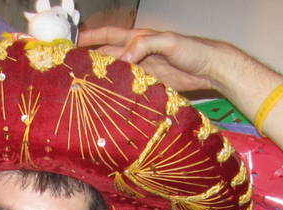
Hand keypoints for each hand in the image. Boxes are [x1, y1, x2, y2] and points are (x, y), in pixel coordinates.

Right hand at [79, 26, 241, 93]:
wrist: (211, 70)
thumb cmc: (193, 50)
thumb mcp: (167, 41)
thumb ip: (144, 45)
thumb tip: (122, 58)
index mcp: (138, 38)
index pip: (108, 36)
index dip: (90, 38)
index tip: (71, 43)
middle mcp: (137, 54)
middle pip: (107, 56)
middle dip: (90, 60)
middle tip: (71, 70)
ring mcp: (142, 70)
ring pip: (116, 74)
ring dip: (102, 79)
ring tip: (84, 88)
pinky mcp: (149, 85)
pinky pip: (128, 88)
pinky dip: (117, 93)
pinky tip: (108, 101)